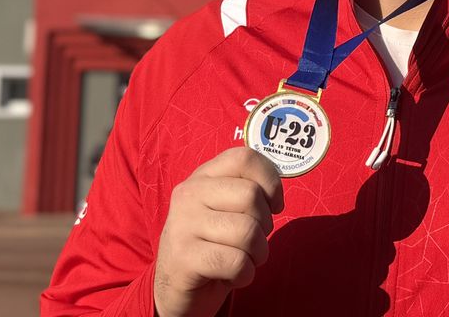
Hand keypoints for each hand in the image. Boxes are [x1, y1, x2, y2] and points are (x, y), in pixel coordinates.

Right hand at [153, 147, 284, 316]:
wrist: (173, 290)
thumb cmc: (212, 246)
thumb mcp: (225, 210)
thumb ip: (245, 191)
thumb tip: (275, 194)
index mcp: (202, 177)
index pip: (244, 158)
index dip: (270, 181)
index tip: (273, 205)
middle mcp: (189, 194)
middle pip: (251, 195)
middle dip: (265, 225)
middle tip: (252, 241)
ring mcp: (183, 225)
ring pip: (248, 232)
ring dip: (257, 254)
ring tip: (243, 260)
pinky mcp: (184, 258)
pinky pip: (237, 262)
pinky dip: (245, 275)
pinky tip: (232, 276)